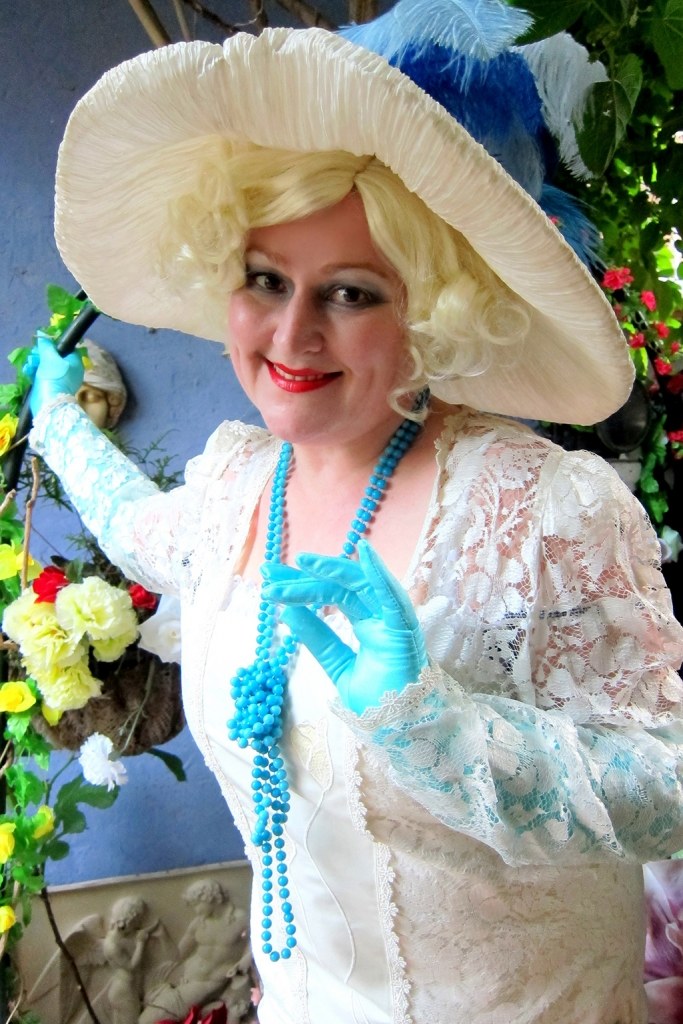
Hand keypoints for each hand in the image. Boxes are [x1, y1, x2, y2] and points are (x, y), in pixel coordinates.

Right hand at [23, 334, 84, 415]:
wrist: (50, 402)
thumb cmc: (54, 376)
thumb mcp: (49, 357)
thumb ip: (46, 345)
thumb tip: (42, 333)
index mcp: (75, 362)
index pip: (67, 348)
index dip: (55, 345)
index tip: (44, 345)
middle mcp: (71, 371)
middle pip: (55, 357)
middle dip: (41, 354)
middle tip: (34, 356)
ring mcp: (62, 380)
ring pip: (48, 365)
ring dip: (36, 363)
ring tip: (30, 364)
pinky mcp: (53, 387)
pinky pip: (44, 375)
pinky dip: (36, 372)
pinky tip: (29, 371)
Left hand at [261, 540, 426, 714]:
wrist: (400, 731)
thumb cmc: (377, 703)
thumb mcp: (336, 665)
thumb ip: (317, 637)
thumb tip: (287, 611)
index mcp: (367, 622)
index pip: (330, 594)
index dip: (300, 584)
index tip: (268, 580)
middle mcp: (380, 615)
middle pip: (340, 585)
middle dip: (304, 575)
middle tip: (269, 570)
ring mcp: (393, 619)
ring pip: (361, 584)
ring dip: (331, 569)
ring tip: (301, 561)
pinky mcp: (406, 629)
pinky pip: (393, 597)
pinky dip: (380, 574)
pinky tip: (364, 553)